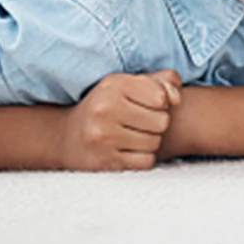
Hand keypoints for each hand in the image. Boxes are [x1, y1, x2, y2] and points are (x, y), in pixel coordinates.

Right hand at [58, 70, 181, 170]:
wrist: (66, 137)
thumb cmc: (108, 106)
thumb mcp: (130, 85)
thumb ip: (163, 82)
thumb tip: (177, 99)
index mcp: (114, 85)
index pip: (161, 98)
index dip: (161, 103)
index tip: (147, 105)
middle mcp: (105, 109)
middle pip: (161, 122)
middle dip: (157, 123)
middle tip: (141, 123)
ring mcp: (103, 137)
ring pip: (154, 143)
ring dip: (150, 141)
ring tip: (134, 135)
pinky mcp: (104, 161)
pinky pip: (145, 162)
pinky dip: (142, 158)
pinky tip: (129, 150)